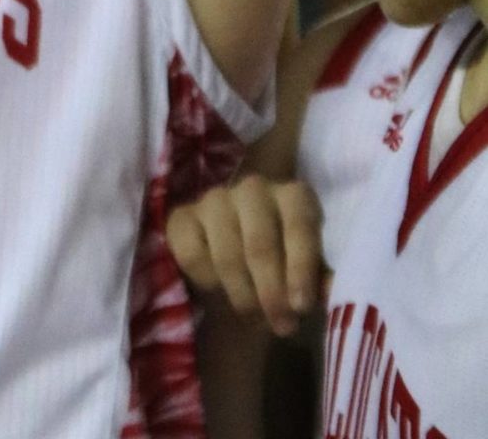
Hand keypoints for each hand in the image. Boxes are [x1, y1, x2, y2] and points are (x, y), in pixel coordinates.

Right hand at [165, 175, 323, 335]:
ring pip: (227, 254)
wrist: (240, 273)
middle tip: (281, 325)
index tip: (301, 306)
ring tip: (255, 317)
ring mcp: (215, 199)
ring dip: (243, 296)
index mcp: (293, 197)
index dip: (300, 267)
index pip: (299, 225)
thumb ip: (320, 280)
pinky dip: (208, 282)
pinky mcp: (182, 217)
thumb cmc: (285, 270)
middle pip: (260, 244)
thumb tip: (331, 290)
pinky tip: (220, 291)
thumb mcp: (310, 276)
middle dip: (271, 292)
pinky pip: (193, 255)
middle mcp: (254, 188)